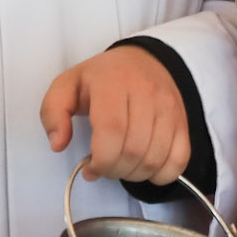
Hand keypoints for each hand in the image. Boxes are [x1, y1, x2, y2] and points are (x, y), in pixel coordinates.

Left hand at [40, 47, 190, 186]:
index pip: (113, 130)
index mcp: (112, 82)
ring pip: (156, 158)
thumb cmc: (102, 79)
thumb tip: (58, 144)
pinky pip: (179, 160)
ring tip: (121, 166)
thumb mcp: (67, 85)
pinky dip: (162, 175)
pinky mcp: (183, 121)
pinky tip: (145, 168)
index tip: (90, 167)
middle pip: (134, 150)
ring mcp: (169, 107)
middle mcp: (146, 92)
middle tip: (104, 167)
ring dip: (135, 174)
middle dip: (115, 170)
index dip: (101, 160)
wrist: (144, 61)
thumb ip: (53, 113)